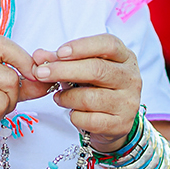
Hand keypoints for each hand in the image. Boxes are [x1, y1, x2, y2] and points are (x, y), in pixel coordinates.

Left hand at [31, 35, 142, 153]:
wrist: (112, 121)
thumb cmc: (96, 87)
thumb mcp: (82, 68)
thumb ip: (60, 60)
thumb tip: (39, 56)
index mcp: (124, 57)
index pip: (108, 44)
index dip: (82, 47)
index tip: (59, 52)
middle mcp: (131, 78)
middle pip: (97, 70)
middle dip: (64, 70)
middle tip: (41, 73)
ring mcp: (128, 102)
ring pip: (90, 97)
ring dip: (66, 97)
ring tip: (58, 97)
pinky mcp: (121, 124)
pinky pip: (90, 120)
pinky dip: (74, 116)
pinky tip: (72, 112)